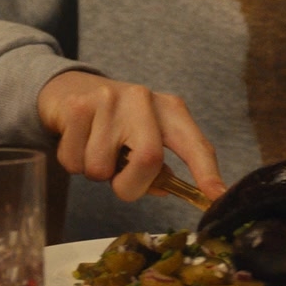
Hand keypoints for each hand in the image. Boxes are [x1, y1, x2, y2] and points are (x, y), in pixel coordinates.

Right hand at [37, 69, 228, 202]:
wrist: (68, 88)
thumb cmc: (114, 122)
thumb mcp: (143, 136)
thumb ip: (157, 166)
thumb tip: (163, 188)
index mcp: (170, 110)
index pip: (194, 144)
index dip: (206, 172)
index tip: (216, 196)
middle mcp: (144, 99)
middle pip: (149, 159)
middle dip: (131, 186)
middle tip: (121, 182)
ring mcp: (110, 99)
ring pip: (102, 167)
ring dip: (96, 173)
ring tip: (95, 150)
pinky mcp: (78, 106)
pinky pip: (73, 160)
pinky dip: (73, 163)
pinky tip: (77, 141)